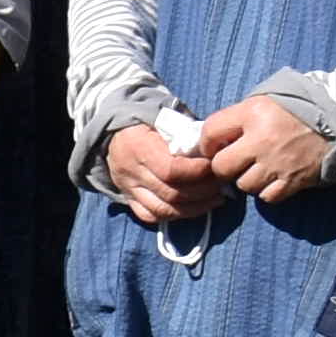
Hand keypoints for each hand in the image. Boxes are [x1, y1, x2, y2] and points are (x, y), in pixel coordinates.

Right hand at [100, 122, 222, 230]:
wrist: (114, 132)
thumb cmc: (147, 123)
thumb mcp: (164, 120)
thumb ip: (185, 134)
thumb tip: (214, 148)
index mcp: (139, 147)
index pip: (171, 170)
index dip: (197, 172)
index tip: (214, 166)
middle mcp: (131, 172)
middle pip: (171, 193)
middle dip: (202, 191)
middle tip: (221, 184)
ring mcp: (128, 188)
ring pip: (163, 210)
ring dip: (194, 208)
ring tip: (214, 199)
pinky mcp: (128, 199)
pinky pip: (151, 216)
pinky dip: (175, 216)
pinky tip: (194, 208)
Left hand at [193, 94, 335, 206]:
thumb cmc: (298, 107)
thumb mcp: (265, 100)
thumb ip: (238, 118)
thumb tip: (212, 139)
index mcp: (252, 113)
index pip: (210, 132)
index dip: (206, 143)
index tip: (214, 147)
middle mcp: (262, 139)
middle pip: (221, 166)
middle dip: (224, 166)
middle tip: (235, 162)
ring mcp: (278, 162)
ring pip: (243, 185)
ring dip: (247, 179)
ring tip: (258, 169)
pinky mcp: (294, 180)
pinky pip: (267, 196)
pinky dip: (267, 191)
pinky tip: (274, 178)